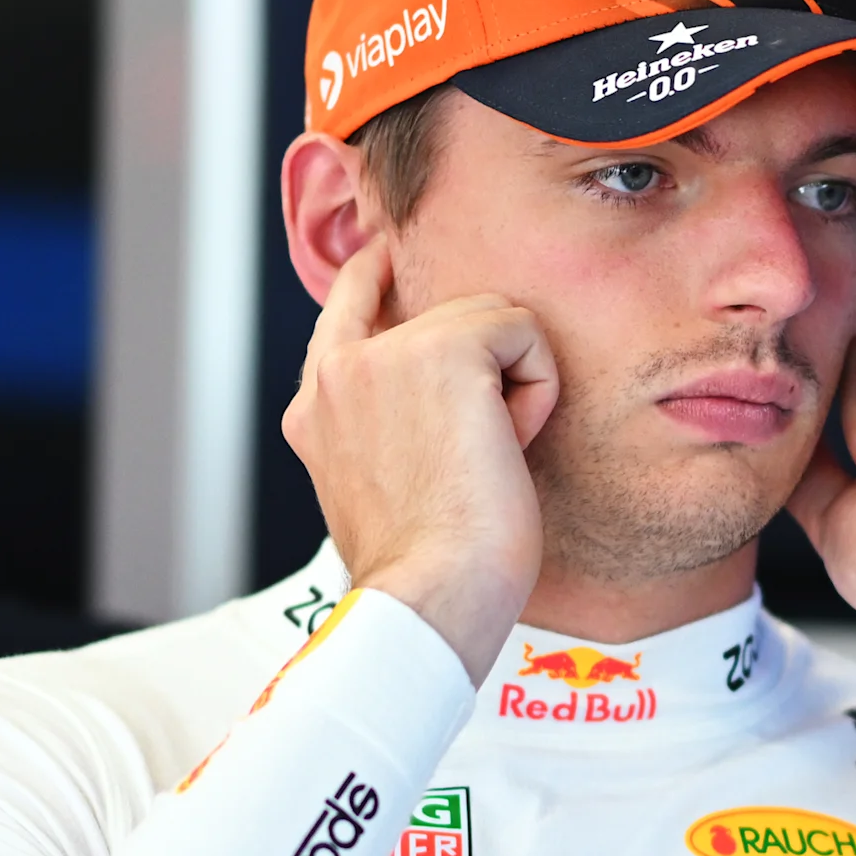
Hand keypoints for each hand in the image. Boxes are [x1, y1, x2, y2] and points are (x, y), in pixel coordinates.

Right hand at [280, 238, 556, 678]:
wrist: (430, 601)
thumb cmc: (428, 574)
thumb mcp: (386, 490)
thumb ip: (389, 428)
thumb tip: (438, 403)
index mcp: (316, 410)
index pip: (346, 304)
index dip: (378, 274)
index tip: (391, 254)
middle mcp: (336, 374)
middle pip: (443, 310)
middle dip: (485, 371)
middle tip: (480, 453)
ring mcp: (381, 355)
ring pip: (490, 317)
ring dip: (514, 387)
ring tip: (489, 457)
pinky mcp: (441, 349)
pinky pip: (523, 330)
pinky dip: (539, 389)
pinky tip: (510, 444)